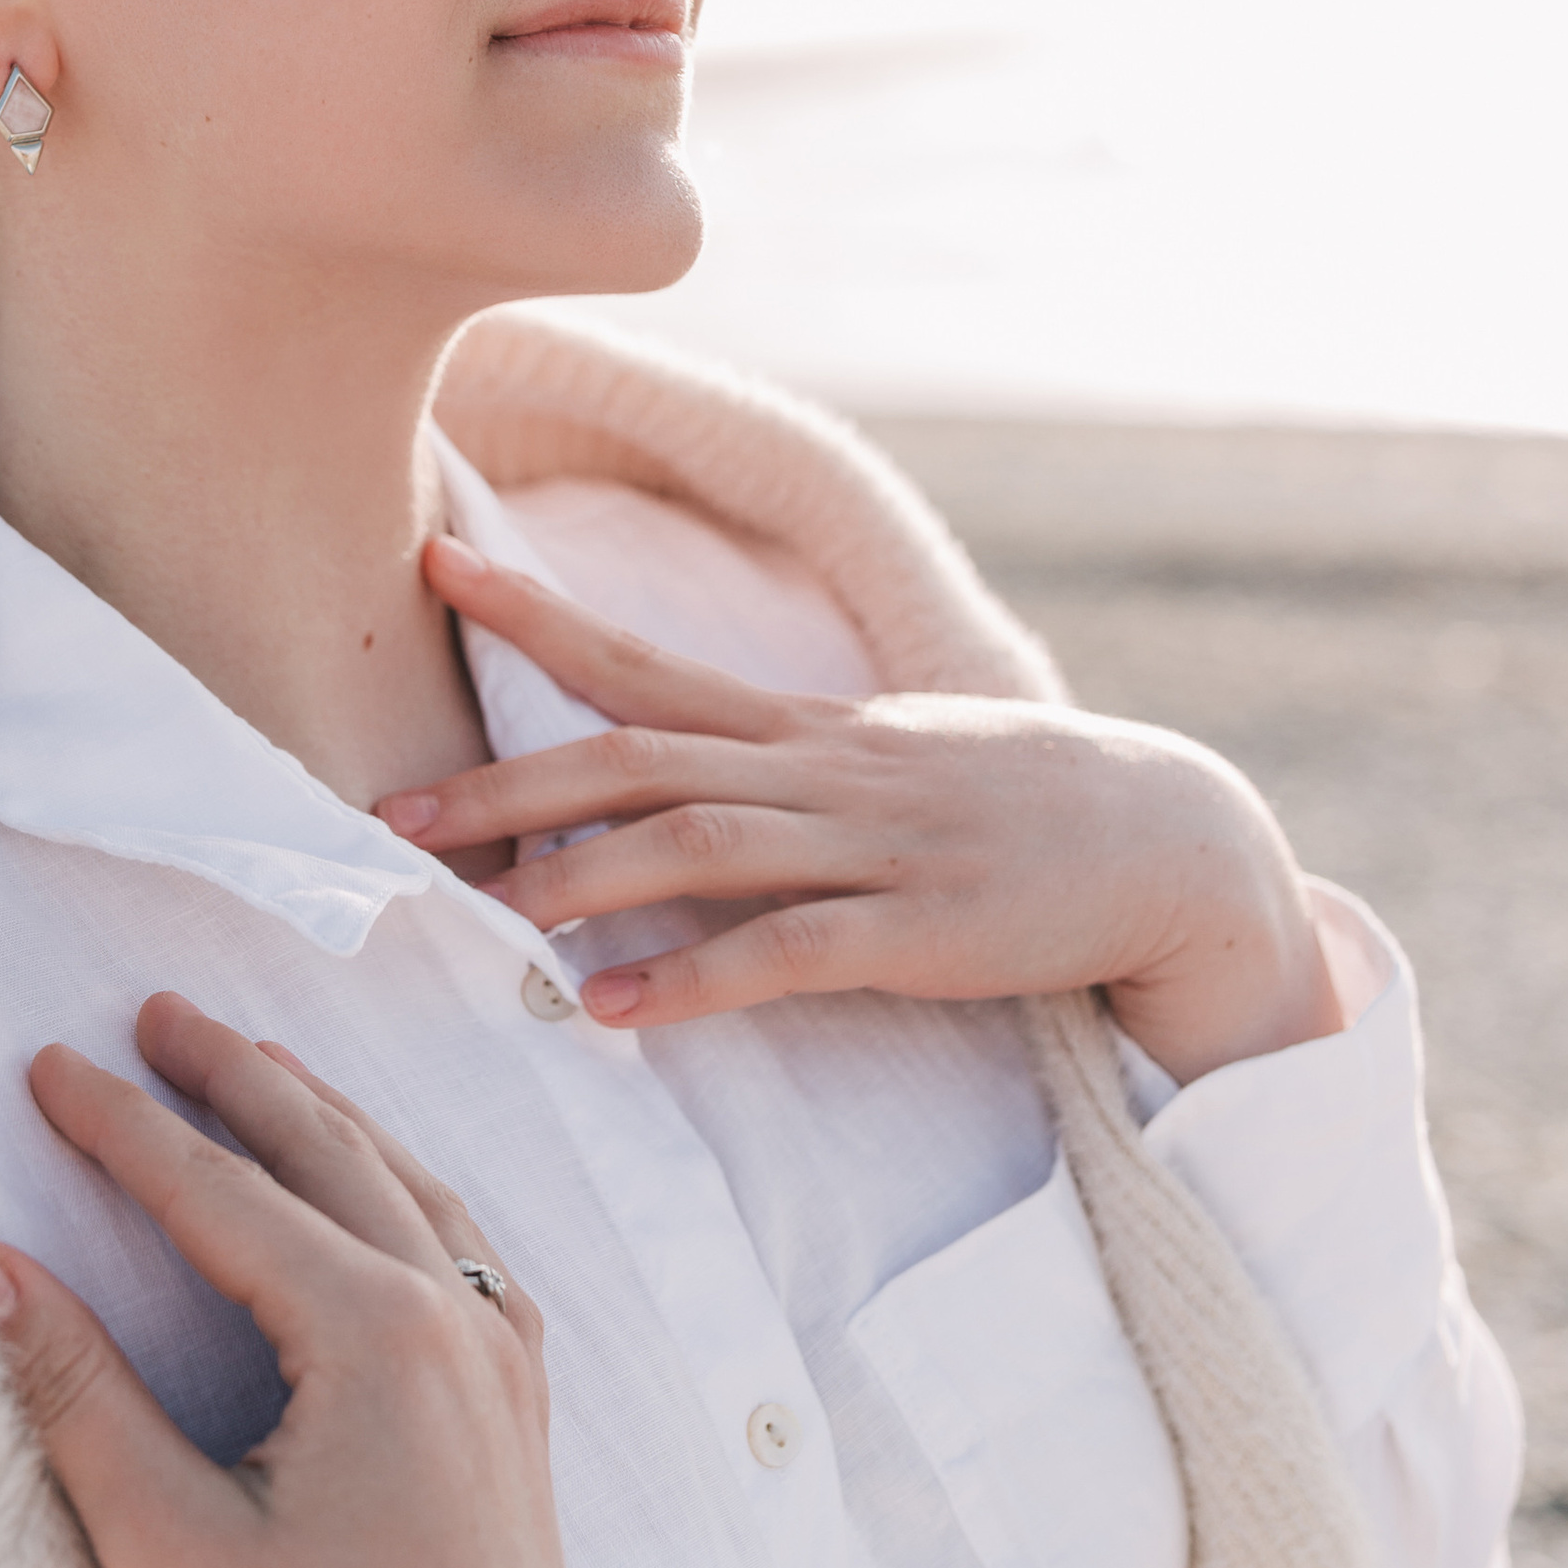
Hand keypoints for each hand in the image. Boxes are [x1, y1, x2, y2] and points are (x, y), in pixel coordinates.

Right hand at [0, 990, 592, 1567]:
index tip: (46, 1063)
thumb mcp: (170, 1555)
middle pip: (334, 1156)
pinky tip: (382, 1201)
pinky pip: (469, 1258)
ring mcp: (510, 1379)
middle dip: (239, 1078)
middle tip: (154, 1014)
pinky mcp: (526, 1434)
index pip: (225, 1193)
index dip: (124, 1125)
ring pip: (414, 1195)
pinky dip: (408, 1195)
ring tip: (255, 1069)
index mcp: (378, 1340)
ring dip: (329, 1121)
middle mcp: (463, 1331)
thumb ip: (78, 1398)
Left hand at [381, 540, 1342, 1083]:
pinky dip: (697, 979)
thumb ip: (783, 764)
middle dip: (510, 786)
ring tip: (480, 916)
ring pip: (700, 845)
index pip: (642, 658)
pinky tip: (617, 1009)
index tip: (433, 558)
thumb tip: (681, 770)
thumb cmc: (1017, 807)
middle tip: (393, 816)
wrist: (1174, 840)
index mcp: (805, 729)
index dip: (535, 613)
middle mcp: (821, 770)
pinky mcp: (919, 932)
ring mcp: (871, 847)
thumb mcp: (890, 758)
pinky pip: (790, 953)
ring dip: (580, 880)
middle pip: (638, 757)